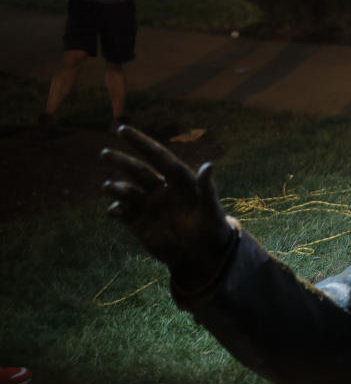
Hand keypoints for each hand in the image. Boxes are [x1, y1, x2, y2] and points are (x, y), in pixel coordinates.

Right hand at [101, 126, 235, 288]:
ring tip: (109, 187)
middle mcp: (161, 189)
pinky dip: (115, 211)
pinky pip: (122, 213)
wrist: (203, 253)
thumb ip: (207, 187)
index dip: (141, 143)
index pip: (157, 156)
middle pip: (138, 171)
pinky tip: (113, 211)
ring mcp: (148, 205)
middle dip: (121, 162)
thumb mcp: (211, 207)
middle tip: (105, 154)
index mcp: (178, 179)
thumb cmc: (212, 227)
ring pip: (127, 191)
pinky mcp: (139, 223)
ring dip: (116, 188)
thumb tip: (209, 165)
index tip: (122, 130)